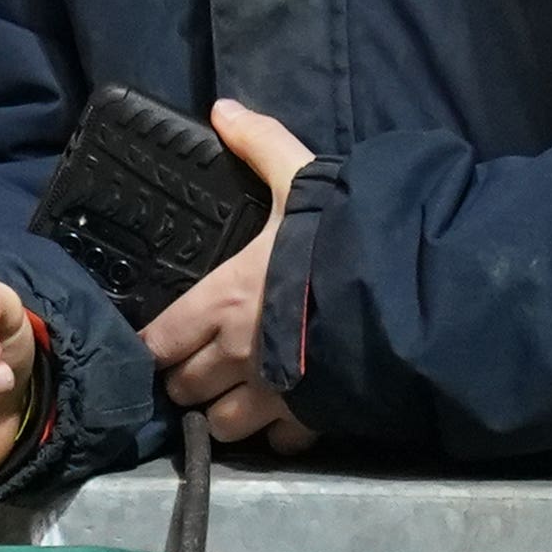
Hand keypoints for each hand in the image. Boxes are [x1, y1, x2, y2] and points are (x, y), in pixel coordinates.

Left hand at [133, 102, 319, 444]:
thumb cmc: (337, 238)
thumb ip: (260, 144)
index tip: (157, 342)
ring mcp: (271, 394)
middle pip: (184, 387)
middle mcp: (235, 355)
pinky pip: (278, 442)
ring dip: (224, 411)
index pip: (160, 340)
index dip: (153, 344)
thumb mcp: (299, 178)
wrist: (398, 295)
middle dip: (186, 379)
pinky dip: (277, 433)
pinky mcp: (309, 419)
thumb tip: (223, 109)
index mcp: (222, 301)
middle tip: (198, 364)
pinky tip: (285, 414)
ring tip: (235, 394)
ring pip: (223, 423)